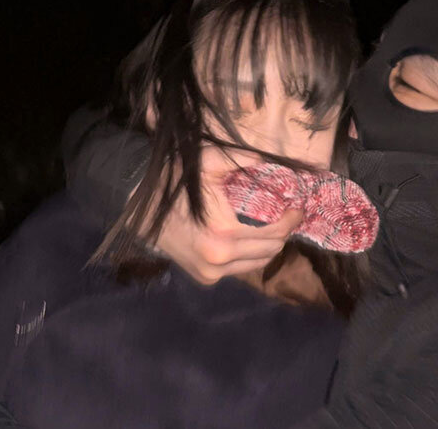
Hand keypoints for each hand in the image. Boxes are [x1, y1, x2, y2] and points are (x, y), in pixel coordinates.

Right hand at [149, 146, 303, 284]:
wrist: (140, 209)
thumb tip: (275, 160)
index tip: (297, 208)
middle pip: (270, 252)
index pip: (274, 234)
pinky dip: (248, 256)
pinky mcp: (205, 279)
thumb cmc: (176, 184)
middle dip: (282, 234)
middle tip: (287, 217)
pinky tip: (246, 241)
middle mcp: (220, 260)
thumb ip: (244, 159)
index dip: (291, 221)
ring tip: (270, 229)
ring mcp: (211, 273)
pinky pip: (239, 270)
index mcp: (224, 234)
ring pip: (257, 265)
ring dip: (267, 247)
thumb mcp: (209, 163)